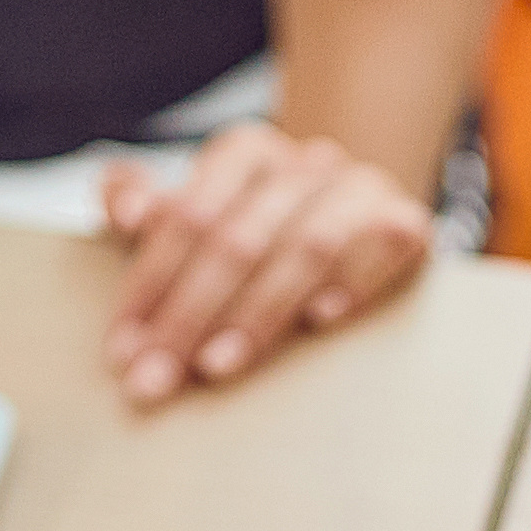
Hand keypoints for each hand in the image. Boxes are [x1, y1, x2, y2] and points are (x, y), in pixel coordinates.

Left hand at [98, 123, 433, 403]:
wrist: (351, 217)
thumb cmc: (254, 227)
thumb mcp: (192, 213)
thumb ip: (141, 203)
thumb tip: (126, 211)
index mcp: (246, 152)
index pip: (189, 215)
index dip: (150, 283)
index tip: (124, 349)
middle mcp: (306, 162)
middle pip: (239, 239)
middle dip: (189, 316)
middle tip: (155, 378)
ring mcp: (360, 189)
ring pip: (306, 246)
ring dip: (258, 312)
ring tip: (218, 366)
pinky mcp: (407, 221)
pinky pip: (386, 244)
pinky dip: (353, 281)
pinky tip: (321, 320)